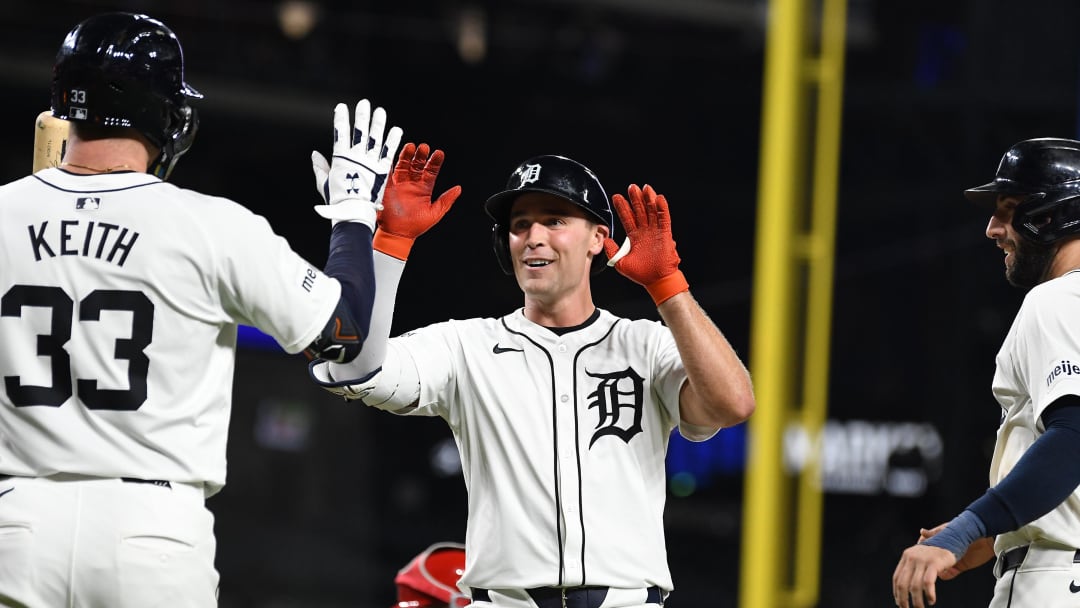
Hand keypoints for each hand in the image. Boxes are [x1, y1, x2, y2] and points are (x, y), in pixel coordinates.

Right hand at [310, 99, 402, 229]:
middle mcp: (356, 157)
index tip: (341, 107)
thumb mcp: (324, 183)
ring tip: (380, 110)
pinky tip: (397, 129)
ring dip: (378, 123)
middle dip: (361, 116)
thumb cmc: (337, 200)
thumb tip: (315, 154)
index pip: (340, 133)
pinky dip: (393, 140)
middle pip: (360, 132)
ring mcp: (370, 163)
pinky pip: (389, 152)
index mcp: (341, 158)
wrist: (353, 213)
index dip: (340, 119)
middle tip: (364, 103)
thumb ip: (320, 167)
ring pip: (375, 138)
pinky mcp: (382, 170)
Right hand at [375, 142, 461, 258]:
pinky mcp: (389, 185)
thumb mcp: (435, 213)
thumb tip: (458, 189)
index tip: (439, 153)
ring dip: (408, 155)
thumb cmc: (416, 226)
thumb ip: (446, 200)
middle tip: (424, 147)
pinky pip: (390, 171)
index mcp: (425, 188)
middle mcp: (413, 184)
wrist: (398, 234)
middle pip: (418, 165)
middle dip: (421, 155)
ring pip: (405, 165)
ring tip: (411, 147)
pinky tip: (395, 153)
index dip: (435, 162)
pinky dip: (392, 162)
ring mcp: (401, 183)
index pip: (432, 171)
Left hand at [602, 184, 688, 304]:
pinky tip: (659, 198)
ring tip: (644, 188)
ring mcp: (655, 232)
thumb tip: (605, 240)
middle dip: (635, 199)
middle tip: (631, 187)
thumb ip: (612, 251)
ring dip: (648, 200)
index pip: (627, 218)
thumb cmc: (641, 274)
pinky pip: (664, 219)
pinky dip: (662, 208)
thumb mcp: (621, 262)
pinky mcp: (665, 234)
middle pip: (639, 211)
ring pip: (651, 212)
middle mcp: (645, 232)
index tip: (616, 197)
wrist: (656, 281)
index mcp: (635, 237)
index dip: (622, 208)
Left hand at [892, 543, 956, 607]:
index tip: (899, 603)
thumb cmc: (936, 553)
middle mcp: (912, 557)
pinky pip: (928, 582)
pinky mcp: (934, 563)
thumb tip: (907, 588)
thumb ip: (913, 569)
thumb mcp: (921, 558)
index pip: (896, 578)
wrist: (952, 538)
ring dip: (917, 601)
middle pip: (902, 583)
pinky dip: (928, 594)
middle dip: (903, 599)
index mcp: (906, 557)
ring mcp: (922, 560)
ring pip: (915, 586)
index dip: (897, 592)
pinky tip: (931, 600)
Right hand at [918, 526, 994, 579]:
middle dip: (928, 564)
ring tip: (942, 568)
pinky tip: (951, 570)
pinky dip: (948, 574)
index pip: (924, 547)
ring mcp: (950, 560)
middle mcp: (942, 552)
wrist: (985, 539)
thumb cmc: (966, 530)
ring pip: (937, 569)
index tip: (920, 554)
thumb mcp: (947, 530)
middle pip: (929, 561)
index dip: (921, 552)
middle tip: (930, 564)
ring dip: (938, 570)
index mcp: (937, 540)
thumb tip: (922, 532)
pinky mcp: (958, 567)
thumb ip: (935, 533)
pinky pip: (949, 574)